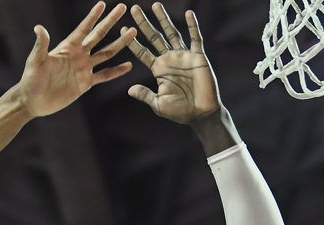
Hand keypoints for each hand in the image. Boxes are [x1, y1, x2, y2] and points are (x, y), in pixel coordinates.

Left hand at [17, 1, 136, 117]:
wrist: (33, 101)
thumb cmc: (31, 79)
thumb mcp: (35, 61)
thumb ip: (41, 45)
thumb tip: (39, 28)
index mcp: (67, 47)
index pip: (84, 28)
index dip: (93, 16)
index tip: (103, 4)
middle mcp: (78, 55)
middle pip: (99, 35)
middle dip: (110, 22)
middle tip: (123, 8)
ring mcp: (83, 68)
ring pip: (106, 53)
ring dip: (119, 43)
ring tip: (132, 32)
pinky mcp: (86, 83)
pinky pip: (104, 75)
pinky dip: (116, 71)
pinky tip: (128, 65)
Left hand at [127, 3, 221, 124]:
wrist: (201, 114)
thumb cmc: (180, 112)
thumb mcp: (159, 104)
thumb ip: (145, 95)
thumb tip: (129, 89)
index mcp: (158, 69)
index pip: (142, 52)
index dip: (132, 41)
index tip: (122, 29)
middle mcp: (169, 59)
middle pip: (154, 37)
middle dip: (144, 24)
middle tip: (134, 9)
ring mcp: (184, 56)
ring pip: (172, 33)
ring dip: (164, 20)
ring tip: (155, 5)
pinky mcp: (198, 57)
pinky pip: (195, 38)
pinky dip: (192, 26)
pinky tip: (189, 13)